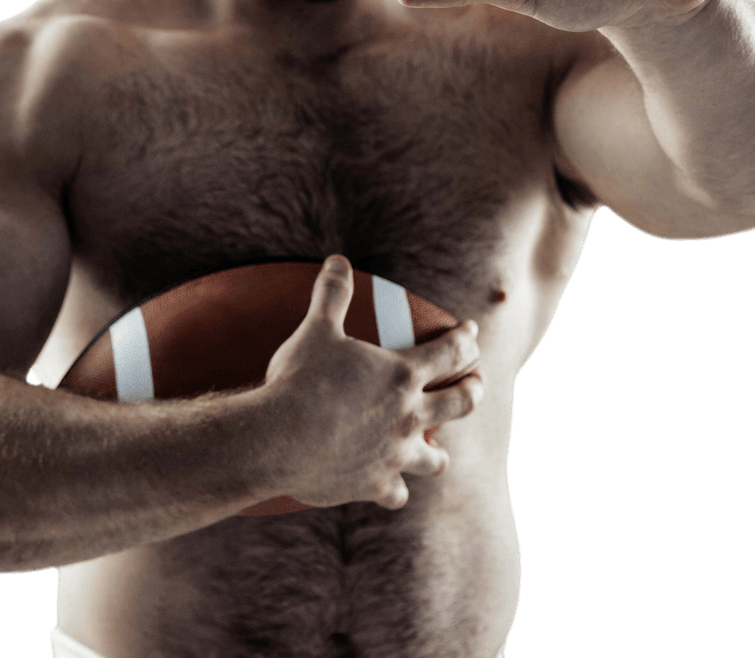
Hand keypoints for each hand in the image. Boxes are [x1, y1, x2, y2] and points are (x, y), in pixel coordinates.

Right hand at [263, 256, 484, 510]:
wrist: (277, 440)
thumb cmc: (300, 381)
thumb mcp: (317, 329)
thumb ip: (333, 294)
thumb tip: (337, 260)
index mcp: (401, 374)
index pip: (451, 352)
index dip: (466, 339)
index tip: (472, 332)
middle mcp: (408, 416)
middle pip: (460, 403)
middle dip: (472, 390)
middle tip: (476, 384)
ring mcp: (395, 454)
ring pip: (436, 458)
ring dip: (438, 451)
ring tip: (436, 448)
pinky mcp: (375, 485)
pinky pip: (397, 493)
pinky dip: (394, 490)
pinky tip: (391, 488)